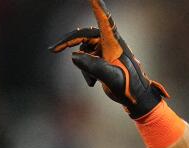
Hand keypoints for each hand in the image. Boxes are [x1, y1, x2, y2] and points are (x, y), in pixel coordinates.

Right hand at [49, 0, 166, 117]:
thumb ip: (92, 66)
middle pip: (83, 34)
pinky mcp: (101, 56)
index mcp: (113, 42)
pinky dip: (85, 70)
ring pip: (82, 50)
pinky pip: (85, 58)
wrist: (137, 97)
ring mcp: (104, 48)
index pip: (104, 19)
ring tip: (92, 81)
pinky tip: (92, 82)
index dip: (97, 6)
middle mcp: (108, 41)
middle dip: (67, 42)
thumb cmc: (129, 87)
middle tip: (52, 50)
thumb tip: (73, 55)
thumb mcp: (110, 78)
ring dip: (83, 66)